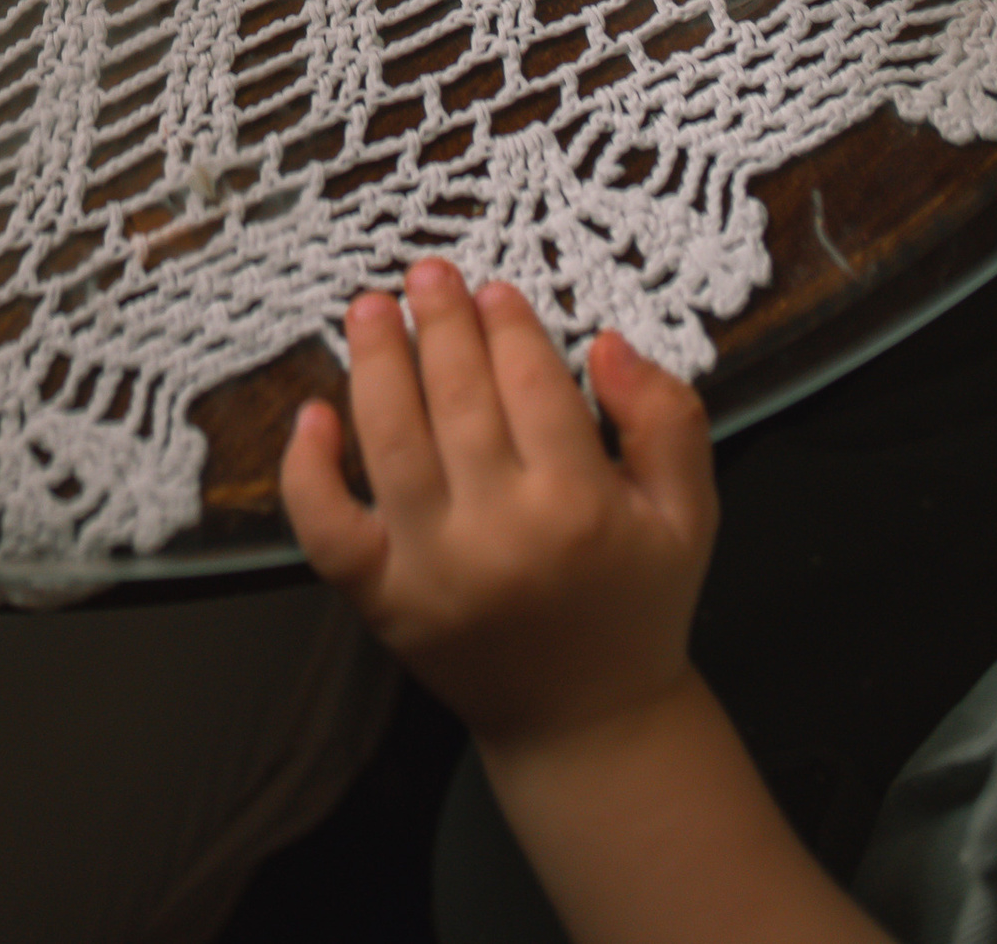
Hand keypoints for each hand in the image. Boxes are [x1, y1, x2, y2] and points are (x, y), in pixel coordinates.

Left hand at [281, 264, 715, 750]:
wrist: (587, 724)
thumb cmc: (637, 603)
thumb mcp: (689, 513)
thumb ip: (668, 420)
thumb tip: (607, 344)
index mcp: (581, 507)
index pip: (532, 385)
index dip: (509, 327)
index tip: (493, 289)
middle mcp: (500, 535)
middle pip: (459, 400)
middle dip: (441, 324)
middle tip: (426, 273)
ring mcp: (431, 570)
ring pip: (391, 443)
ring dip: (375, 364)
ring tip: (369, 308)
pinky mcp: (382, 601)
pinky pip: (327, 530)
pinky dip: (307, 472)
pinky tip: (312, 414)